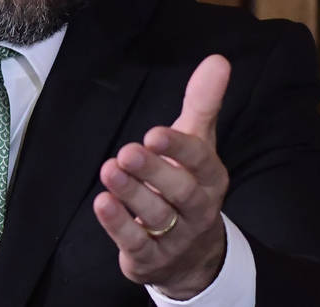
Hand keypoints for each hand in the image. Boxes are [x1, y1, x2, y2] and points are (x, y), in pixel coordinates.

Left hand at [93, 54, 231, 298]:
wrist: (193, 255)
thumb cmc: (189, 183)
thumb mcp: (198, 143)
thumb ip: (203, 102)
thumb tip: (218, 59)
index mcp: (211, 178)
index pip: (201, 161)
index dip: (179, 148)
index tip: (154, 133)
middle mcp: (198, 209)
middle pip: (179, 191)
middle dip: (153, 171)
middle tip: (127, 151)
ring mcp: (176, 237)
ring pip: (155, 217)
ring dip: (131, 194)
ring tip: (108, 170)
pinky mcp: (150, 259)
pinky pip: (135, 244)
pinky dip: (118, 225)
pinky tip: (102, 203)